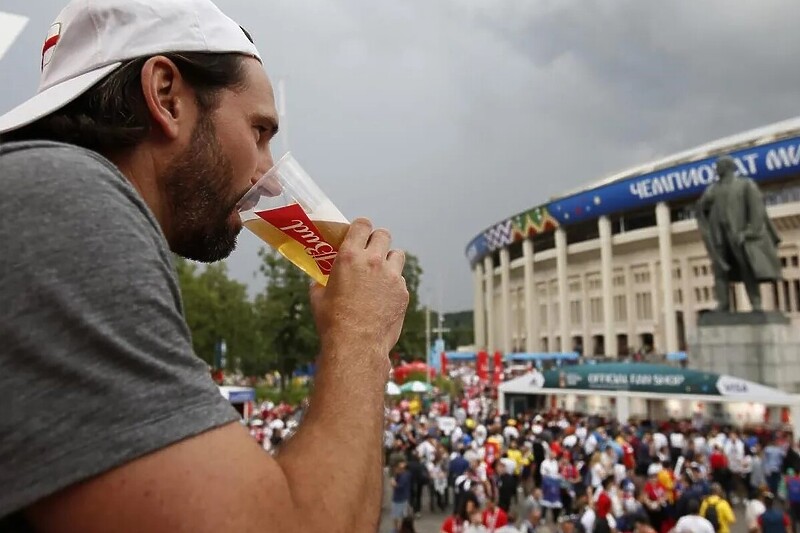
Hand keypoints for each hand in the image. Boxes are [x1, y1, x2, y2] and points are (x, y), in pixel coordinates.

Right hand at [310, 218, 408, 369]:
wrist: (357, 345)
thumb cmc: (333, 322)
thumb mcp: (318, 297)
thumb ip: (321, 282)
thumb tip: (319, 281)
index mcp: (349, 256)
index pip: (362, 224)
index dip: (361, 227)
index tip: (359, 234)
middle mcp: (373, 261)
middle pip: (383, 235)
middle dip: (377, 241)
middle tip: (371, 253)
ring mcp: (391, 276)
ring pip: (397, 254)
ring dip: (390, 260)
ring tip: (381, 273)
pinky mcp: (403, 292)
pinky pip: (400, 279)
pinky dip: (394, 283)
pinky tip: (384, 296)